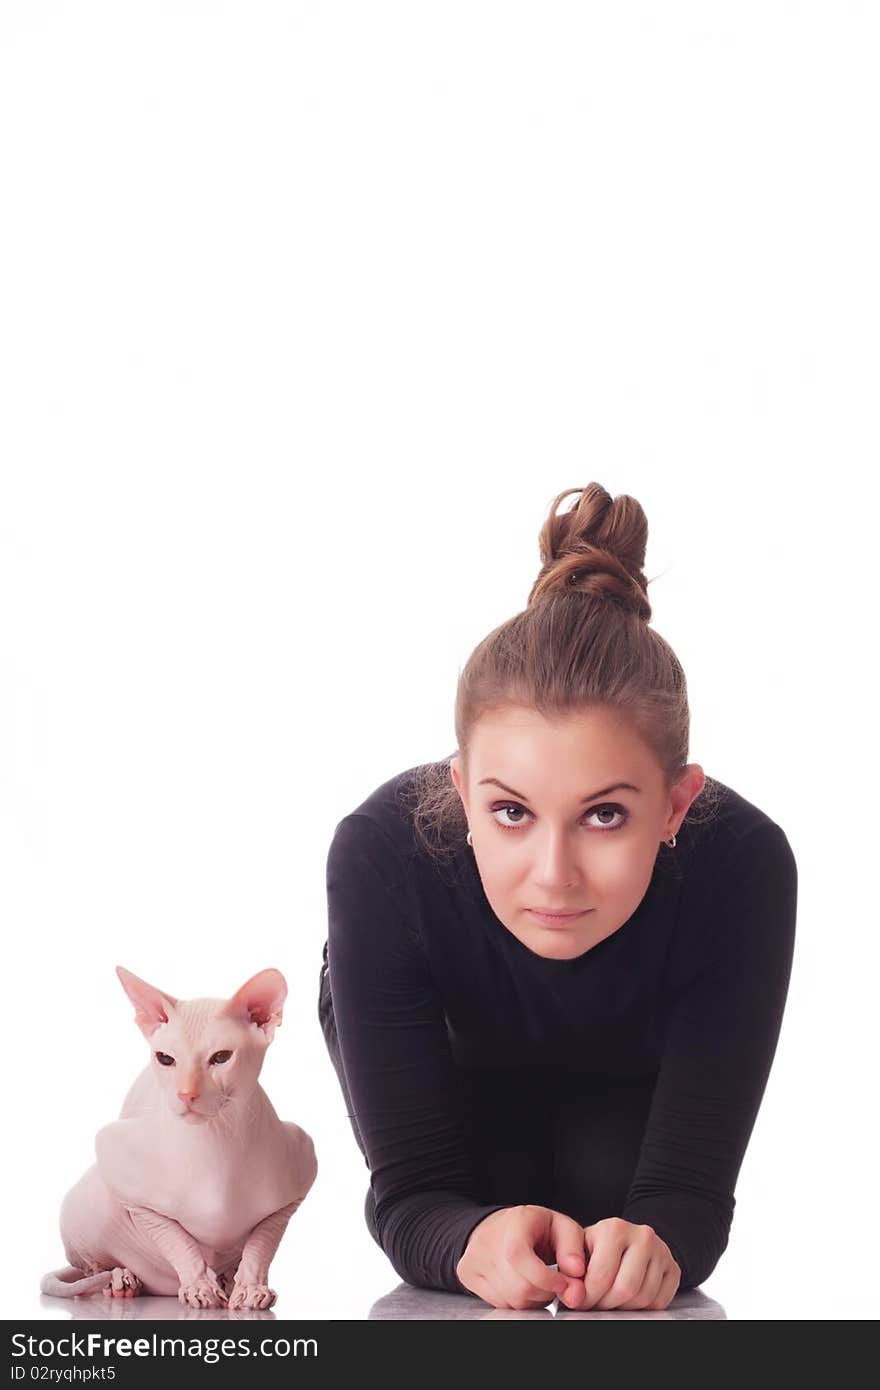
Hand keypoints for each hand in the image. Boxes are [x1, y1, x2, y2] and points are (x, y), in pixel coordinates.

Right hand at [456, 1204, 588, 1309]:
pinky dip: (515, 1301)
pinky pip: (498, 1303)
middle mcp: (488, 1238)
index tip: (563, 1284)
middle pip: (519, 1286)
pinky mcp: (466, 1274)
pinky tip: (520, 1284)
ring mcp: (473, 1257)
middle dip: (544, 1292)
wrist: (498, 1226)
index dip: (544, 1277)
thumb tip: (576, 1273)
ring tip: (537, 1282)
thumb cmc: (535, 1228)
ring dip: (532, 1299)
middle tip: (553, 1283)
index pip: (518, 1255)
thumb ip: (573, 1249)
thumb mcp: (560, 1227)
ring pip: (510, 1300)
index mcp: (515, 1221)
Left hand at [581, 1217, 680, 1309]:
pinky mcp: (674, 1268)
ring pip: (643, 1298)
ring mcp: (661, 1251)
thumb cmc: (600, 1247)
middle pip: (625, 1289)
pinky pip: (660, 1302)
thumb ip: (571, 1270)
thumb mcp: (581, 1249)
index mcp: (615, 1229)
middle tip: (596, 1304)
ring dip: (624, 1307)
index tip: (580, 1302)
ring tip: (611, 1299)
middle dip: (606, 1304)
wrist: (629, 1239)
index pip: (601, 1276)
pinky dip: (643, 1308)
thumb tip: (573, 1296)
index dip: (588, 1297)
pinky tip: (630, 1298)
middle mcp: (642, 1236)